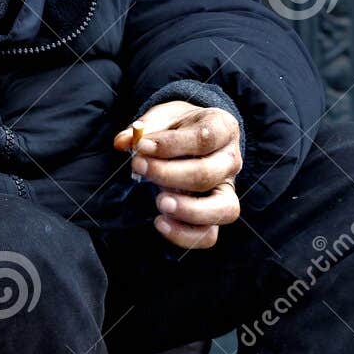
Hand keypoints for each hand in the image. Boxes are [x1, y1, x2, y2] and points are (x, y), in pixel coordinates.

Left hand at [113, 99, 242, 248]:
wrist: (192, 138)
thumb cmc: (178, 128)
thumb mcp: (164, 117)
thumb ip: (146, 128)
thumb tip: (123, 142)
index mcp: (223, 128)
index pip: (204, 138)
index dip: (171, 144)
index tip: (142, 146)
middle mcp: (231, 161)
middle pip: (208, 174)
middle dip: (168, 174)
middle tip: (140, 167)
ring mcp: (228, 190)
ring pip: (222, 209)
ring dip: (187, 210)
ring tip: (160, 202)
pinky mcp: (216, 214)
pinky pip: (209, 235)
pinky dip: (184, 234)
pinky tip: (160, 222)